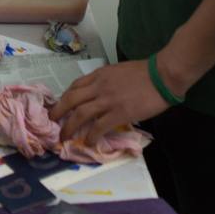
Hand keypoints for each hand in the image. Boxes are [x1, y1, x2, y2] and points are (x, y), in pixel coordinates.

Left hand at [50, 60, 167, 143]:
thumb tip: (101, 93)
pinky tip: (88, 142)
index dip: (65, 97)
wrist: (162, 75)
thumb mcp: (119, 71)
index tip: (61, 106)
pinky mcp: (119, 113)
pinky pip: (99, 127)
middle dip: (58, 111)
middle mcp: (99, 86)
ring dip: (69, 127)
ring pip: (80, 114)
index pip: (75, 85)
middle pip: (71, 99)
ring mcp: (108, 100)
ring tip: (64, 137)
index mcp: (100, 74)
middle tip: (51, 122)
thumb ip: (107, 80)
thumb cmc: (145, 72)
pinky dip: (91, 136)